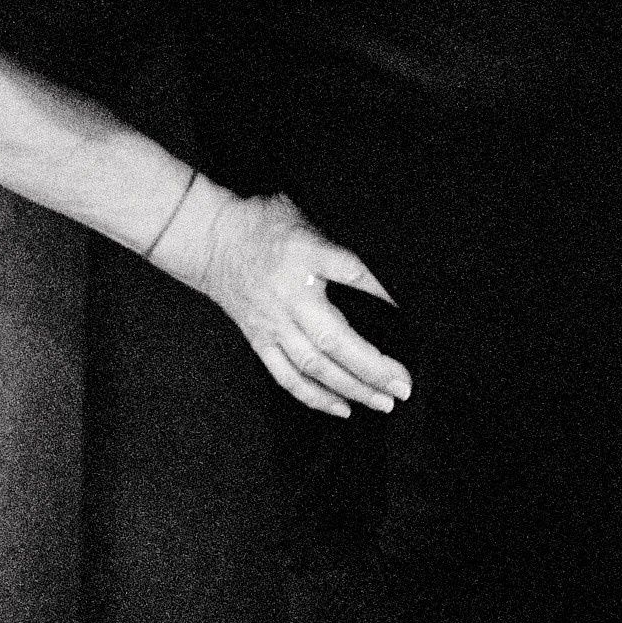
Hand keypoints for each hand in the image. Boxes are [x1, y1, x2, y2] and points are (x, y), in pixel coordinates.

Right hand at [201, 191, 412, 418]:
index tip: (409, 311)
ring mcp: (273, 322)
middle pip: (334, 338)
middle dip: (372, 366)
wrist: (212, 240)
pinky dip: (315, 396)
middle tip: (403, 384)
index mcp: (303, 254)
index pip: (349, 271)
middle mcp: (289, 295)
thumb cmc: (264, 224)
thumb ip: (336, 242)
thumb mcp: (304, 214)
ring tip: (383, 402)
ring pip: (314, 365)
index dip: (380, 291)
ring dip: (352, 388)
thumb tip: (381, 261)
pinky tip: (343, 408)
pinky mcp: (260, 340)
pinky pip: (287, 376)